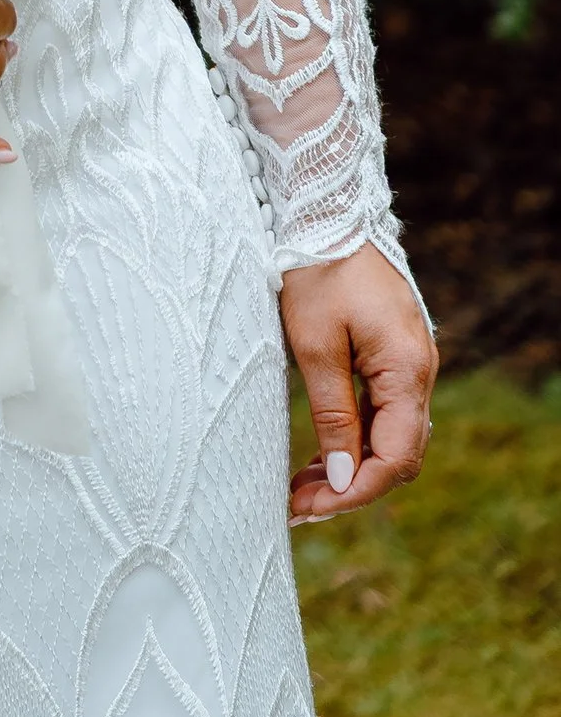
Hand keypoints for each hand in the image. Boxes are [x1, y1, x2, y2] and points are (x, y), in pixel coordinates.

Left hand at [281, 244, 435, 523]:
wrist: (327, 208)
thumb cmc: (316, 269)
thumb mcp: (314, 344)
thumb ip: (332, 413)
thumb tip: (342, 477)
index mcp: (407, 370)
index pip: (395, 457)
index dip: (356, 490)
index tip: (311, 508)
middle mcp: (418, 370)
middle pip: (396, 452)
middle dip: (350, 484)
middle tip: (298, 505)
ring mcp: (407, 361)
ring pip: (388, 434)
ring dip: (349, 462)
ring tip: (300, 486)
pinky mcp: (391, 352)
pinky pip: (381, 409)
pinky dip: (353, 434)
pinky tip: (320, 450)